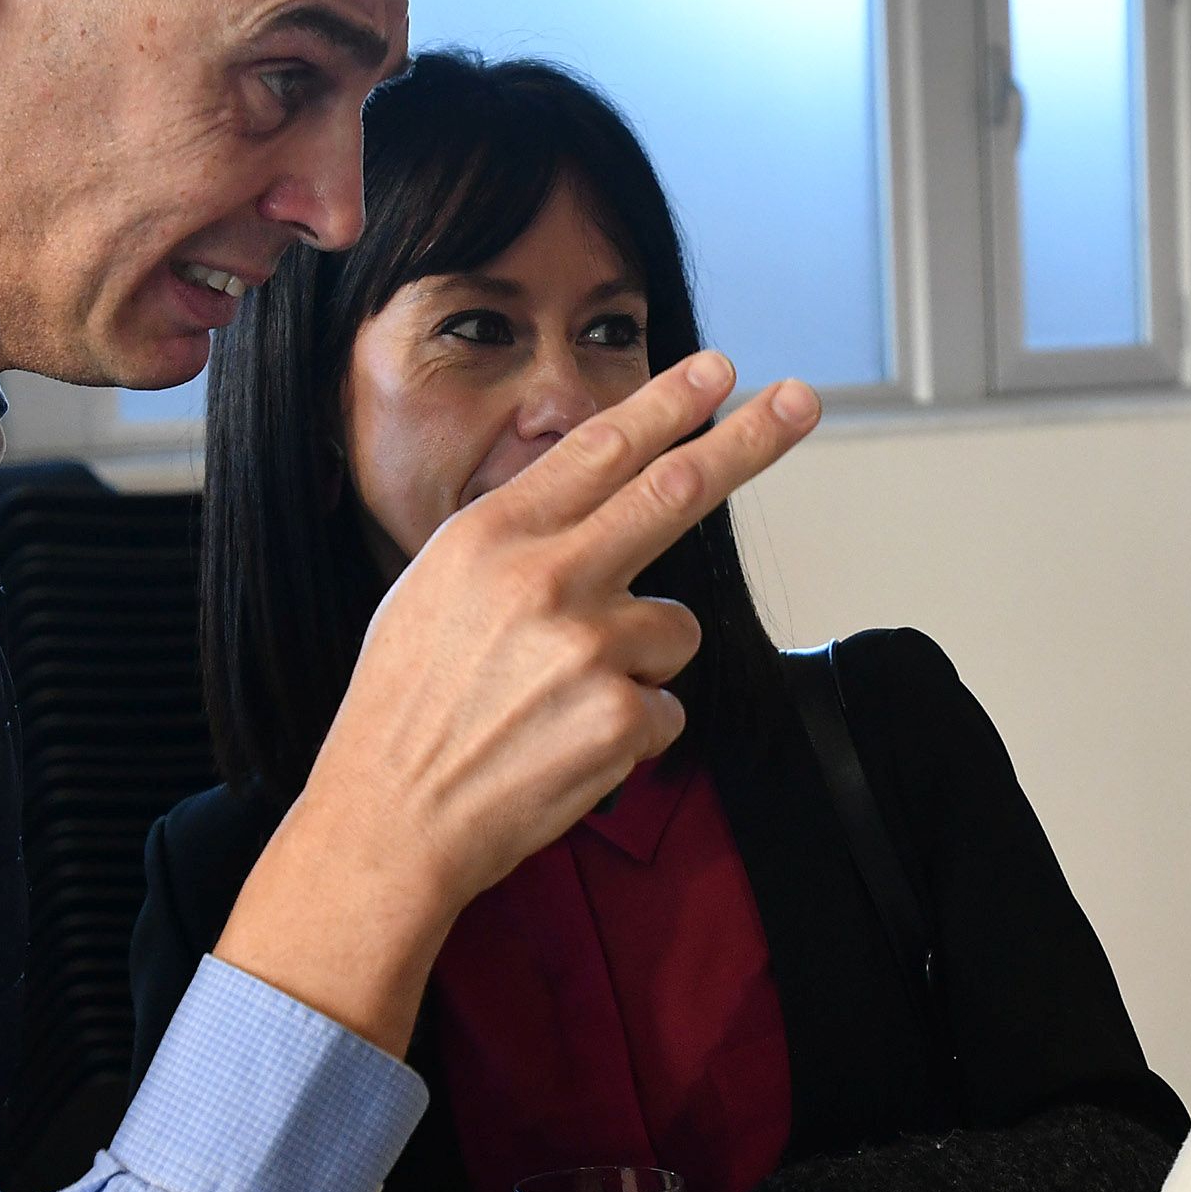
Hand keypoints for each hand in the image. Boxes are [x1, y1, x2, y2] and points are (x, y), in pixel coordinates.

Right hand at [218, 355, 822, 1051]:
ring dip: (641, 662)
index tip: (718, 371)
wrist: (390, 820)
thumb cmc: (406, 712)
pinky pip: (668, 709)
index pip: (599, 449)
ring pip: (675, 629)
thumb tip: (597, 502)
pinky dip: (632, 734)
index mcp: (491, 536)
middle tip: (800, 400)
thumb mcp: (432, 591)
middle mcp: (545, 575)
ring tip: (561, 703)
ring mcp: (590, 645)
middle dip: (748, 440)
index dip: (667, 404)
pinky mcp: (623, 715)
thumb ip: (515, 542)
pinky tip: (568, 748)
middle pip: (676, 490)